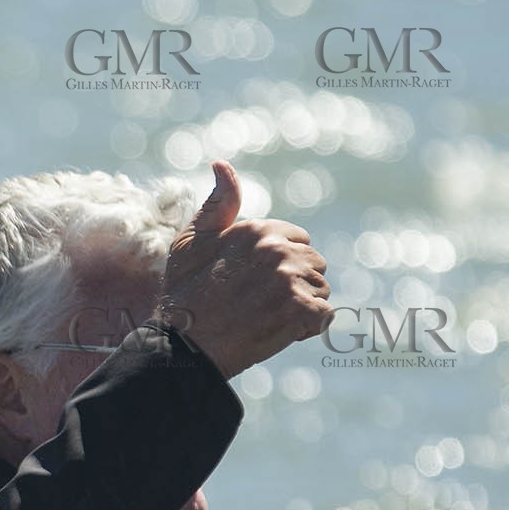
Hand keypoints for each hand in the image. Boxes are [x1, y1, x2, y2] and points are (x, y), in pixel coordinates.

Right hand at [159, 161, 330, 377]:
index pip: (298, 240)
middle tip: (258, 304)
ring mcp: (291, 279)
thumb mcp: (192, 241)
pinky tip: (278, 333)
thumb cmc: (184, 295)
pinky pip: (324, 317)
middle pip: (313, 263)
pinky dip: (306, 329)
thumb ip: (217, 203)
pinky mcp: (300, 310)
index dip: (279, 264)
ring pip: (320, 290)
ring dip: (301, 307)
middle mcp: (278, 249)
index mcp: (258, 229)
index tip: (253, 282)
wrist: (184, 345)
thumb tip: (221, 164)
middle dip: (294, 283)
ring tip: (266, 318)